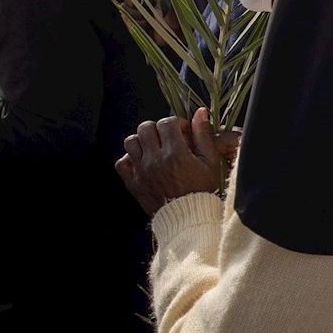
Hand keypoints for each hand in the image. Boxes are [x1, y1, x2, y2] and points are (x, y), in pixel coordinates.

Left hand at [115, 107, 238, 215]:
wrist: (188, 219)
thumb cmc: (202, 191)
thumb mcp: (210, 162)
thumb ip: (204, 136)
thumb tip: (200, 113)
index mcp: (175, 153)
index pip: (167, 123)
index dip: (176, 123)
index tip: (183, 131)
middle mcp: (155, 160)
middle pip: (145, 128)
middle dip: (157, 128)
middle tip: (166, 137)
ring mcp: (142, 172)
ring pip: (130, 142)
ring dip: (142, 140)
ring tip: (153, 147)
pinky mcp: (134, 183)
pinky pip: (122, 163)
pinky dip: (129, 159)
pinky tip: (142, 161)